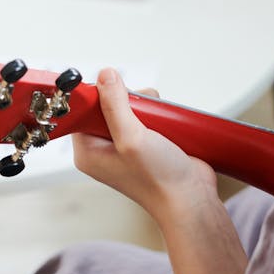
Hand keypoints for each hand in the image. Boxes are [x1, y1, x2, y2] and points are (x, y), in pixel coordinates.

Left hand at [72, 69, 218, 227]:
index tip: (115, 88)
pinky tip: (165, 120)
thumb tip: (105, 74)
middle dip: (127, 99)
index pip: (82, 111)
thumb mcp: (131, 138)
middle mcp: (104, 149)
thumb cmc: (158, 180)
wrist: (191, 199)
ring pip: (129, 107)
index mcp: (89, 153)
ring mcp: (126, 146)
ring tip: (157, 119)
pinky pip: (145, 116)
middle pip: (107, 105)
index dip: (97, 95)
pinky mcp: (145, 143)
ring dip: (145, 105)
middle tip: (142, 111)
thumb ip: (115, 105)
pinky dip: (156, 112)